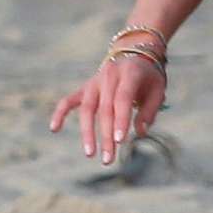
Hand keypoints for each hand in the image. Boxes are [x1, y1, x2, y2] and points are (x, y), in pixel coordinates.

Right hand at [49, 58, 165, 165]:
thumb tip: (139, 133)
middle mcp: (109, 76)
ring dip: (87, 133)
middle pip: (105, 109)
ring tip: (90, 154)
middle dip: (106, 136)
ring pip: (87, 109)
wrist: (136, 53)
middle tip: (108, 159)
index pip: (122, 99)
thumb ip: (150, 111)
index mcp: (130, 74)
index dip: (121, 120)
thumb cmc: (149, 76)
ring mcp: (94, 82)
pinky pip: (68, 100)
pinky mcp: (84, 87)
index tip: (120, 141)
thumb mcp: (158, 89)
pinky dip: (60, 113)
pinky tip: (54, 129)